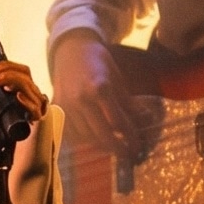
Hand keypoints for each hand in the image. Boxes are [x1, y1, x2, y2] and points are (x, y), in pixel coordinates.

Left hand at [0, 58, 47, 132]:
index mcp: (19, 88)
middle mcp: (28, 93)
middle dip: (8, 69)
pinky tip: (18, 97)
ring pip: (29, 85)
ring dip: (14, 80)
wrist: (4, 145)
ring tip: (0, 83)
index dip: (5, 65)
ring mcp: (34, 103)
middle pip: (25, 72)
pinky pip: (35, 106)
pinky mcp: (36, 117)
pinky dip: (27, 100)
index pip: (17, 69)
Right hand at [50, 31, 143, 157]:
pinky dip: (83, 139)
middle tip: (127, 153)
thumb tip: (146, 119)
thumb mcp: (117, 78)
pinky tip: (93, 138)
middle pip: (102, 135)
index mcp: (100, 88)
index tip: (137, 146)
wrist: (70, 50)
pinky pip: (70, 133)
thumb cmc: (97, 62)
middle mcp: (81, 99)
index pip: (119, 122)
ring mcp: (67, 105)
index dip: (131, 137)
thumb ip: (128, 101)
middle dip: (117, 148)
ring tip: (112, 145)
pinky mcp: (57, 109)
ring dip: (100, 145)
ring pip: (86, 137)